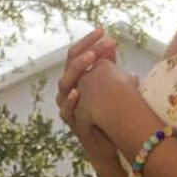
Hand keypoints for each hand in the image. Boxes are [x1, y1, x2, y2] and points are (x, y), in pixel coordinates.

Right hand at [57, 26, 126, 166]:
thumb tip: (111, 44)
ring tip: (90, 58)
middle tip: (99, 44)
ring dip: (77, 69)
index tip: (104, 31)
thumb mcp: (112, 87)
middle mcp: (70, 89)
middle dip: (85, 51)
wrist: (109, 145)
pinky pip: (66, 110)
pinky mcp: (71, 123)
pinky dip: (70, 101)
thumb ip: (109, 67)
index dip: (89, 41)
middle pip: (70, 63)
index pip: (78, 53)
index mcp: (78, 78)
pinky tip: (77, 92)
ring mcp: (68, 105)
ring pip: (65, 83)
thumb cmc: (109, 115)